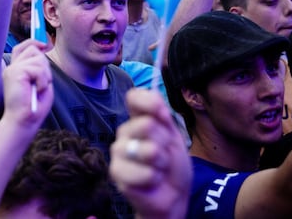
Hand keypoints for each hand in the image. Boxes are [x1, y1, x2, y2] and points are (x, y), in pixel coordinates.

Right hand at [2, 40, 52, 133]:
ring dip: (44, 75)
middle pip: (34, 50)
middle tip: (42, 83)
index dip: (33, 42)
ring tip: (38, 88)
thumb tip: (42, 49)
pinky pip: (38, 69)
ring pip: (38, 59)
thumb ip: (40, 67)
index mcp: (17, 69)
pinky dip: (42, 80)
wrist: (23, 121)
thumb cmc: (33, 106)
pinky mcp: (15, 73)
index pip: (22, 48)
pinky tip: (36, 90)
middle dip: (44, 66)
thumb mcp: (41, 82)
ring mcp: (12, 69)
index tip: (44, 44)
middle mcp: (12, 67)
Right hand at [109, 89, 190, 218]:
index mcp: (137, 119)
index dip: (150, 103)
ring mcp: (118, 153)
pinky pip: (145, 173)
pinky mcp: (117, 174)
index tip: (164, 117)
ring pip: (148, 150)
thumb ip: (163, 116)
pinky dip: (156, 179)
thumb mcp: (174, 136)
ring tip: (158, 168)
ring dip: (162, 163)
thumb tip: (157, 101)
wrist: (172, 195)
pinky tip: (152, 181)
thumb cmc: (172, 164)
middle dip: (165, 142)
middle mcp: (124, 133)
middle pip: (147, 124)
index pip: (134, 97)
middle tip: (164, 154)